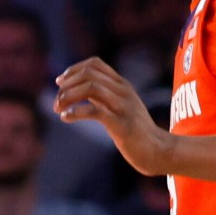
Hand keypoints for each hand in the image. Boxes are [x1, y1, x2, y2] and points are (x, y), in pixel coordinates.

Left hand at [56, 58, 172, 175]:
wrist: (158, 150)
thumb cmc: (136, 132)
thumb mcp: (119, 107)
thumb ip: (102, 96)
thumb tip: (77, 90)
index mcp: (122, 85)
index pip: (95, 64)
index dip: (73, 70)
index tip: (60, 82)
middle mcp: (123, 91)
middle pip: (89, 74)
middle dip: (67, 85)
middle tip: (57, 101)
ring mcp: (124, 106)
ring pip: (91, 87)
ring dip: (68, 96)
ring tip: (58, 109)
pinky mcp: (122, 124)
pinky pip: (94, 111)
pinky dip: (75, 112)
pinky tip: (65, 118)